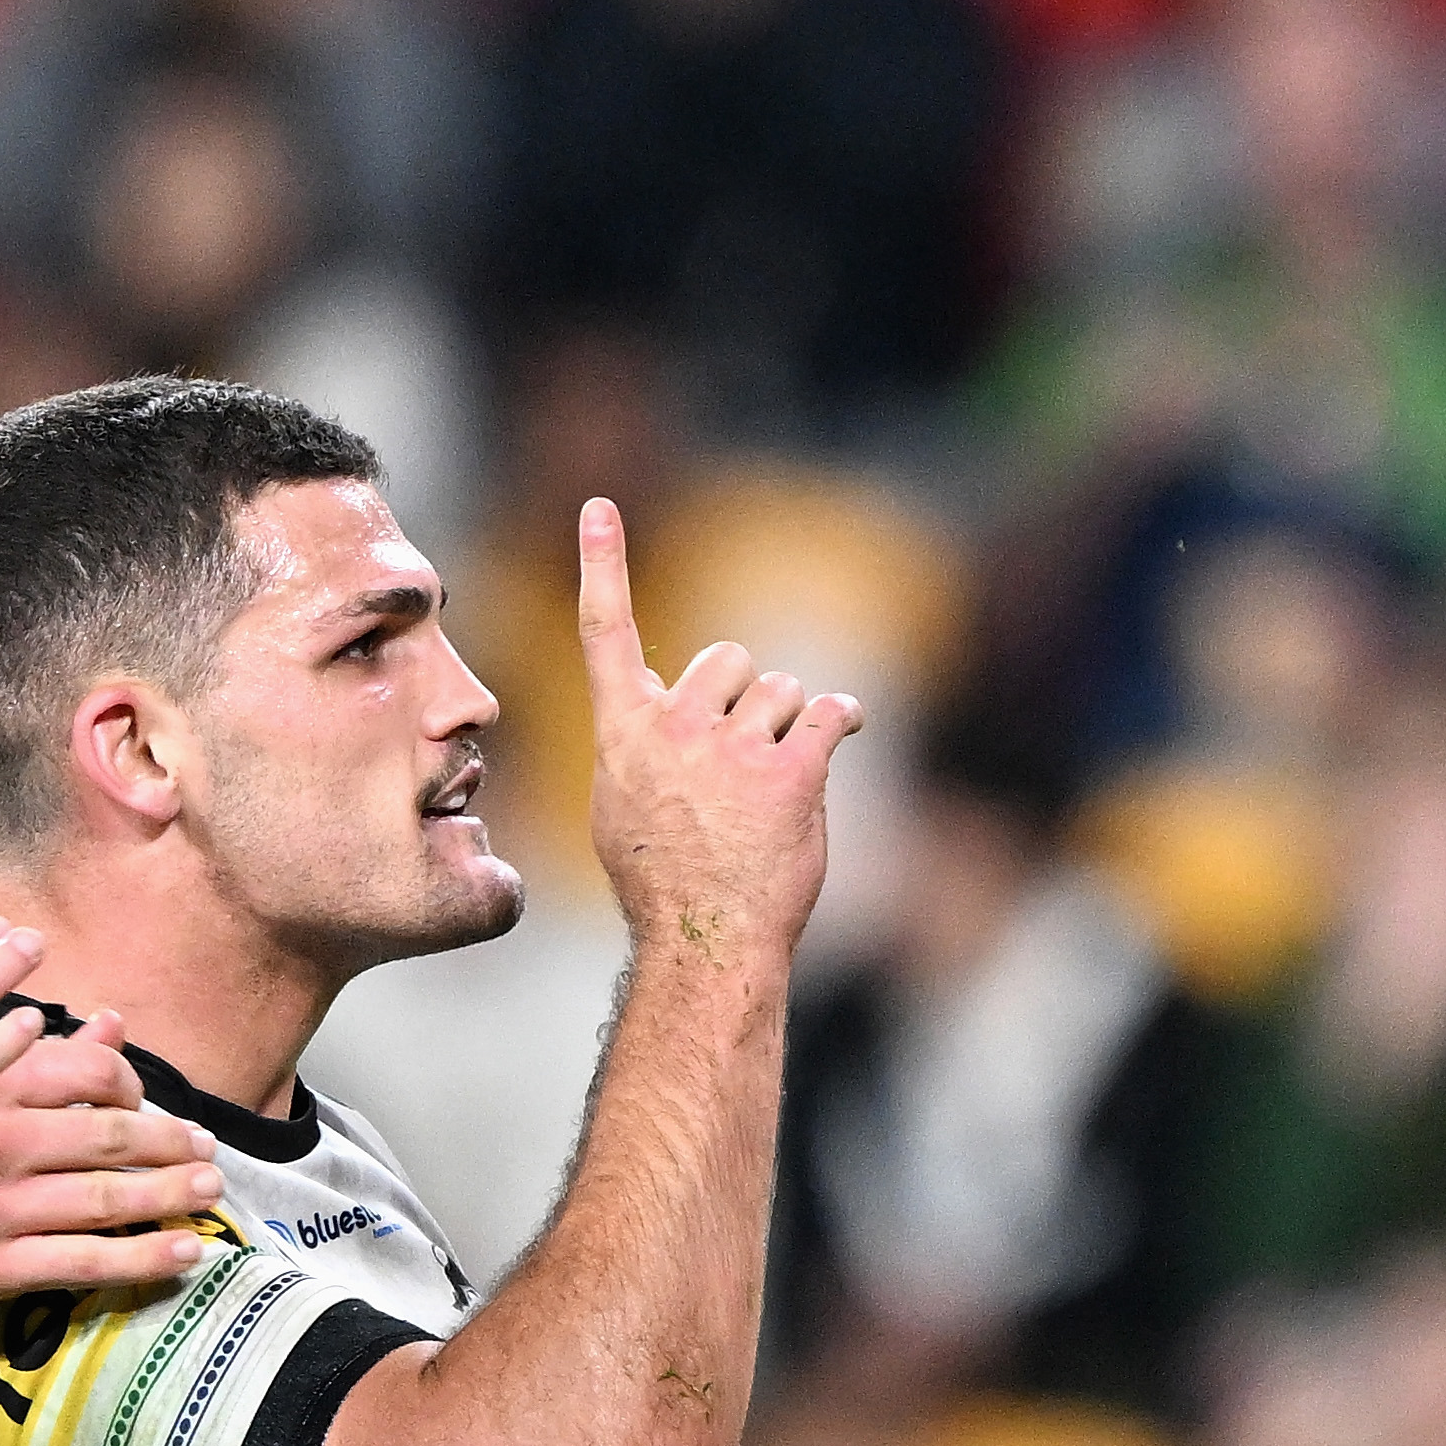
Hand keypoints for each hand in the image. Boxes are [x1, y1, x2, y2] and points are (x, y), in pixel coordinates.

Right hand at [0, 1002, 220, 1315]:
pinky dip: (141, 1259)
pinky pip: (81, 1263)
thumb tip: (97, 1020)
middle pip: (112, 1136)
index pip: (88, 1073)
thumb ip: (8, 1039)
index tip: (142, 1098)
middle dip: (170, 1143)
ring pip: (108, 1199)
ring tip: (208, 1193)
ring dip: (170, 1196)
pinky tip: (183, 1256)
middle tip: (204, 1150)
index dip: (132, 1084)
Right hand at [575, 498, 859, 971]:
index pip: (604, 633)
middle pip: (728, 659)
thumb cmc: (663, 881)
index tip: (598, 507)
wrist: (704, 938)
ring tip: (772, 783)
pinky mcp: (789, 772)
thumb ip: (642, 744)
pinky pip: (830, 713)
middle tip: (742, 758)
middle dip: (746, 696)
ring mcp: (730, 750)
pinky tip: (846, 733)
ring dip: (789, 724)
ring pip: (782, 691)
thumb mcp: (622, 806)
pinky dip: (843, 721)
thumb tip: (661, 706)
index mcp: (623, 735)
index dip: (601, 565)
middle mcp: (672, 730)